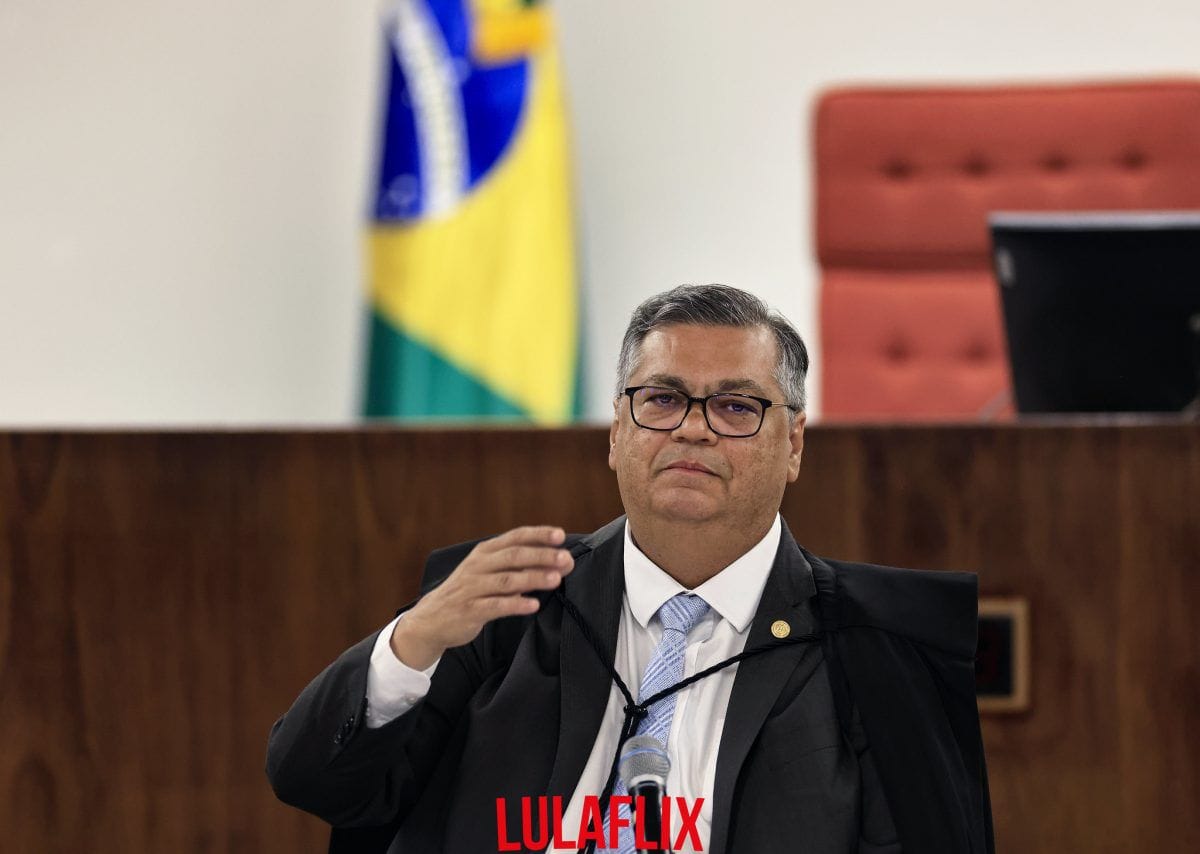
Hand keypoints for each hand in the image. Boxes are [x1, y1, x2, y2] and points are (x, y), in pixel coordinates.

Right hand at [390, 526, 574, 669]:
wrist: (431, 619)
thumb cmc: (470, 592)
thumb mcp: (489, 572)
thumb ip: (519, 567)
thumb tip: (559, 562)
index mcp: (485, 552)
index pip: (515, 537)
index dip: (538, 535)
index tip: (560, 535)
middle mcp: (478, 565)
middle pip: (514, 556)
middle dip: (542, 556)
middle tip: (565, 559)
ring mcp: (472, 587)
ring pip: (506, 580)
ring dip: (533, 578)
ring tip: (555, 579)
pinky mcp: (469, 610)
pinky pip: (495, 606)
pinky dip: (515, 604)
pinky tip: (533, 605)